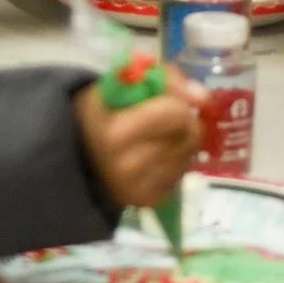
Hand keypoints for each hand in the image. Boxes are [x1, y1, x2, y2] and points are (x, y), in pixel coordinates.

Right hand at [74, 74, 202, 210]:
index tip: (166, 100)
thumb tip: (204, 98)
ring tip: (159, 136)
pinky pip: (181, 175)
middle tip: (166, 118)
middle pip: (188, 136)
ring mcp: (137, 189)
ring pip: (188, 156)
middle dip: (184, 122)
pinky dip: (175, 162)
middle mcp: (128, 167)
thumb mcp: (127, 80)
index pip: (176, 114)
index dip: (177, 102)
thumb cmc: (105, 108)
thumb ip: (167, 79)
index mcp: (116, 133)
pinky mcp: (147, 203)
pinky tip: (157, 156)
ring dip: (181, 142)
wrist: (79, 151)